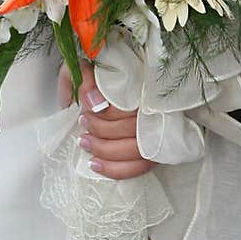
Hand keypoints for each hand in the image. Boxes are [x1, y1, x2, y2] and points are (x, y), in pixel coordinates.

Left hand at [58, 59, 154, 179]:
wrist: (115, 87)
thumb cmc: (103, 79)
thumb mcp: (90, 69)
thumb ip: (87, 78)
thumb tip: (93, 101)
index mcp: (145, 89)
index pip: (130, 105)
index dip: (106, 112)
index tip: (86, 108)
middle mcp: (156, 112)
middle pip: (132, 129)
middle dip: (101, 130)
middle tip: (83, 123)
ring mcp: (157, 134)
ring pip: (135, 151)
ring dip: (104, 150)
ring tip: (84, 142)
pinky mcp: (154, 152)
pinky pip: (138, 168)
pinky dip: (114, 169)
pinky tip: (95, 164)